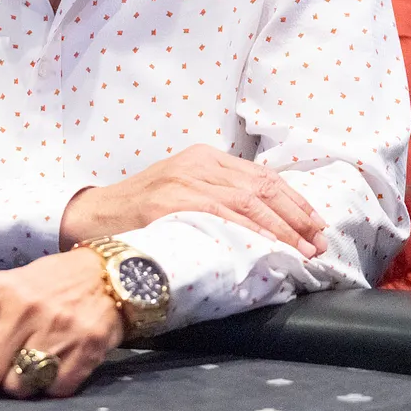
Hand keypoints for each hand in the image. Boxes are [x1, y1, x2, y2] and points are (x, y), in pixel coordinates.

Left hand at [0, 249, 124, 397]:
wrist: (108, 274)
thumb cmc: (48, 285)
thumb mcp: (4, 294)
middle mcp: (26, 309)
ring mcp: (58, 330)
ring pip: (17, 388)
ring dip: (20, 386)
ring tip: (30, 367)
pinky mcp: (87, 349)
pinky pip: (54, 391)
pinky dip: (51, 388)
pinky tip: (55, 367)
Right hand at [59, 144, 326, 257]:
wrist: (91, 215)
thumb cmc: (139, 212)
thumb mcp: (181, 191)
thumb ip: (217, 196)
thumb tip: (266, 222)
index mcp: (203, 158)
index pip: (261, 176)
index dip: (294, 201)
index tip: (317, 225)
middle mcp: (197, 165)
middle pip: (261, 187)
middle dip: (296, 217)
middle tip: (318, 243)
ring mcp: (183, 182)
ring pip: (247, 202)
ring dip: (281, 229)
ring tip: (302, 252)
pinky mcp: (170, 204)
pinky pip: (221, 218)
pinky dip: (249, 233)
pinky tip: (268, 248)